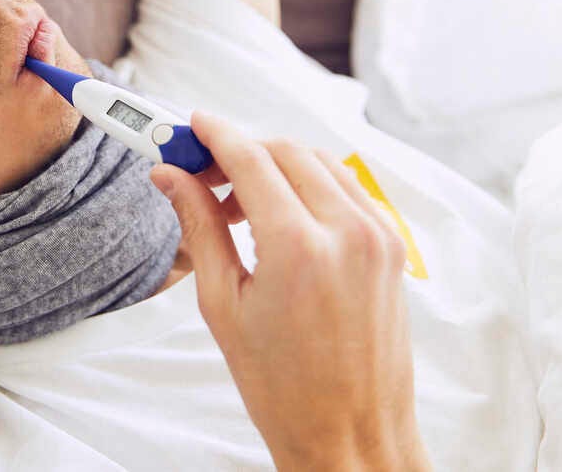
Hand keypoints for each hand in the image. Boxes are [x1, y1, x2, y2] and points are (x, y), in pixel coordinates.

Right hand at [149, 111, 429, 470]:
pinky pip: (348, 188)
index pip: (250, 158)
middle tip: (202, 173)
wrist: (351, 436)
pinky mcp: (392, 247)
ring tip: (238, 203)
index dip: (214, 134)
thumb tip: (169, 176)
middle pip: (285, 150)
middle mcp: (346, 231)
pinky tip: (282, 216)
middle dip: (241, 150)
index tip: (189, 126)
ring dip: (276, 165)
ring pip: (320, 162)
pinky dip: (311, 184)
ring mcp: (377, 236)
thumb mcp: (223, 305)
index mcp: (298, 246)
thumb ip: (200, 227)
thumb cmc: (282, 387)